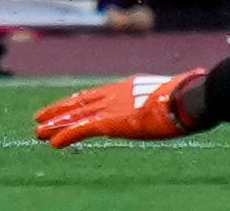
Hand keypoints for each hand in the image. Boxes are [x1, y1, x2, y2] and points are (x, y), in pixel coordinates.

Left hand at [38, 74, 205, 145]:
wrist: (189, 98)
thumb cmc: (191, 96)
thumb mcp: (178, 93)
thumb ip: (171, 96)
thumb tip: (190, 86)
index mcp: (129, 87)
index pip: (96, 94)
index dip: (79, 101)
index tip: (66, 106)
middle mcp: (115, 94)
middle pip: (80, 103)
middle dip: (60, 111)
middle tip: (41, 118)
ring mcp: (113, 106)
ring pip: (76, 116)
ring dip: (56, 124)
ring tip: (38, 132)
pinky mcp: (112, 121)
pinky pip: (83, 129)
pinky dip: (66, 135)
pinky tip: (53, 143)